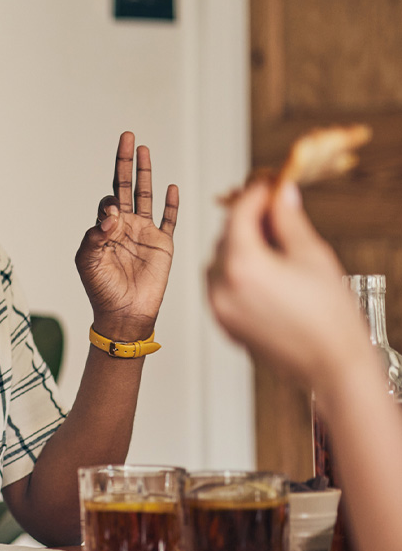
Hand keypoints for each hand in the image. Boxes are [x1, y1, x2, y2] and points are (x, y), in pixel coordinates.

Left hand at [75, 131, 179, 340]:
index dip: (110, 205)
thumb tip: (112, 213)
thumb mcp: (88, 262)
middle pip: (125, 186)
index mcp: (105, 229)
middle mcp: (125, 226)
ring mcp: (145, 233)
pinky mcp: (163, 244)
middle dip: (125, 162)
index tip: (113, 220)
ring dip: (145, 173)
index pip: (108, 202)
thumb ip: (95, 235)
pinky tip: (171, 186)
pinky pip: (169, 219)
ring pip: (146, 195)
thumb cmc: (101, 290)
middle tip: (127, 136)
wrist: (124, 314)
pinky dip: (171, 203)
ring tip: (144, 149)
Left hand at [207, 181, 364, 386]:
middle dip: (248, 221)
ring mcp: (218, 308)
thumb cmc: (330, 316)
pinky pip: (221, 286)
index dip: (254, 195)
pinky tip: (265, 272)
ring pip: (220, 262)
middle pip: (226, 238)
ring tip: (274, 244)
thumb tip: (281, 194)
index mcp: (242, 265)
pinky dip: (237, 273)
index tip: (268, 184)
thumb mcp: (312, 256)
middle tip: (274, 210)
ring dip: (240, 247)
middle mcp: (221, 287)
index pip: (239, 215)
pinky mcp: (224, 324)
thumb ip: (288, 221)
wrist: (333, 367)